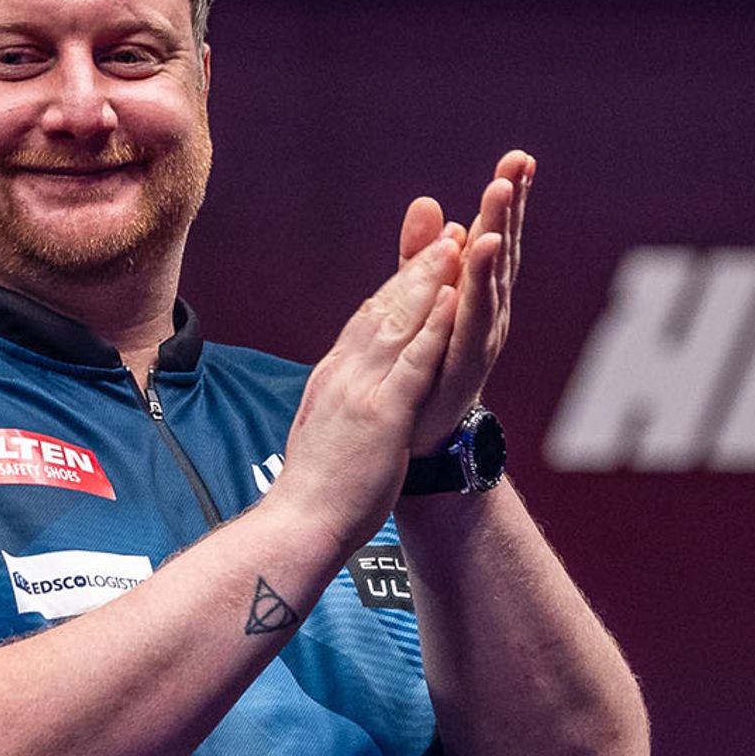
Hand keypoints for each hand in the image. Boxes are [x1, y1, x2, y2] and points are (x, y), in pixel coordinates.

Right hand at [273, 235, 462, 551]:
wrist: (299, 523)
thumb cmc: (314, 491)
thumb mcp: (323, 432)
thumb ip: (335, 402)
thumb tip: (341, 393)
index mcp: (333, 378)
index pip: (366, 321)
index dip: (396, 287)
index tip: (419, 261)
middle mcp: (344, 374)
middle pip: (382, 309)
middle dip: (416, 269)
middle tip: (445, 232)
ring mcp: (361, 391)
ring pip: (398, 323)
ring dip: (428, 281)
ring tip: (455, 244)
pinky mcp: (382, 414)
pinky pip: (413, 362)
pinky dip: (432, 327)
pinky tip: (451, 299)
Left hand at [400, 150, 534, 454]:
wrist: (420, 436)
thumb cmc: (426, 363)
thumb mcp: (424, 298)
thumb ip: (423, 254)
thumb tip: (429, 201)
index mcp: (479, 292)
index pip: (495, 236)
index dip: (508, 199)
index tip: (519, 158)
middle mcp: (489, 311)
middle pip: (502, 250)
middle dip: (510, 207)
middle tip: (517, 165)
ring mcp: (479, 338)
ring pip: (491, 280)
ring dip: (496, 235)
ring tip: (500, 196)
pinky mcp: (461, 363)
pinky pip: (468, 319)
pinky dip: (475, 287)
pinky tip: (478, 256)